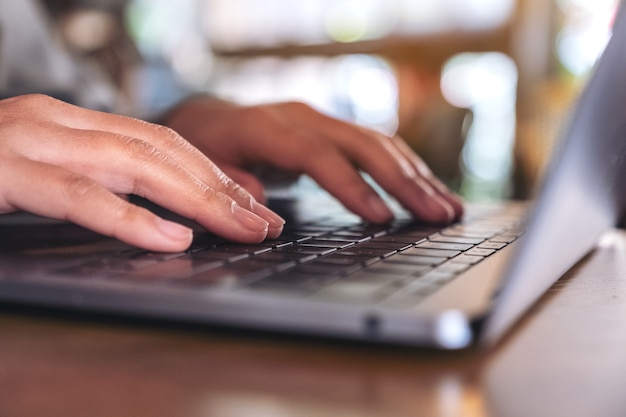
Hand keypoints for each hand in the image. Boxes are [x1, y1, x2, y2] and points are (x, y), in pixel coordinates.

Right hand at [0, 94, 284, 251]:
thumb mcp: (49, 174)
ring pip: (133, 164)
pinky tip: (173, 238)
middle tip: (262, 223)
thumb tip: (165, 214)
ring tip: (239, 229)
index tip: (251, 205)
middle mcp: (57, 122)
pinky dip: (131, 218)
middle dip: (219, 188)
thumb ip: (100, 182)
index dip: (212, 174)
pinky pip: (79, 195)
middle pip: (161, 151)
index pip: (162, 143)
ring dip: (195, 199)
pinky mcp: (3, 172)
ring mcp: (29, 142)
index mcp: (72, 123)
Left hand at [163, 98, 463, 223]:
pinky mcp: (335, 129)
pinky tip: (428, 189)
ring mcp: (323, 121)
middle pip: (363, 146)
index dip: (352, 186)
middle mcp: (304, 118)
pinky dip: (407, 169)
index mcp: (269, 128)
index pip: (319, 156)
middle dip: (404, 182)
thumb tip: (265, 217)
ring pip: (379, 143)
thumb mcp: (206, 167)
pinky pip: (378, 145)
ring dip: (417, 176)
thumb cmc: (209, 147)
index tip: (382, 218)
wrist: (212, 118)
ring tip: (448, 208)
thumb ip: (233, 189)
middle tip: (438, 215)